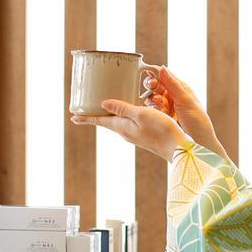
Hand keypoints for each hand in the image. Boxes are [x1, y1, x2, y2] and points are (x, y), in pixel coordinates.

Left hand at [71, 100, 188, 159]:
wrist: (178, 148)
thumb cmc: (160, 129)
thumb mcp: (140, 114)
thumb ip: (122, 108)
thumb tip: (103, 104)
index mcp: (122, 126)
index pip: (99, 121)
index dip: (86, 118)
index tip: (73, 117)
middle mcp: (126, 132)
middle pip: (107, 121)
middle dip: (97, 115)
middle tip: (86, 109)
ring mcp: (135, 135)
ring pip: (118, 122)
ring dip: (110, 115)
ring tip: (105, 108)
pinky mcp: (144, 135)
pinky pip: (129, 124)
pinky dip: (124, 116)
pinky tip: (129, 112)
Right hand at [141, 67, 226, 159]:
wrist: (199, 143)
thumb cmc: (198, 121)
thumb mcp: (186, 101)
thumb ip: (173, 85)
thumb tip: (162, 68)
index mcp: (181, 89)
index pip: (164, 76)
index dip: (154, 73)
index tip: (144, 71)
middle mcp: (173, 96)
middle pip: (156, 86)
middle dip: (152, 87)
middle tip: (152, 88)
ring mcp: (166, 107)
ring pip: (152, 98)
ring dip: (153, 99)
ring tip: (159, 104)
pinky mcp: (161, 117)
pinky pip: (151, 109)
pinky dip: (152, 109)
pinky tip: (156, 112)